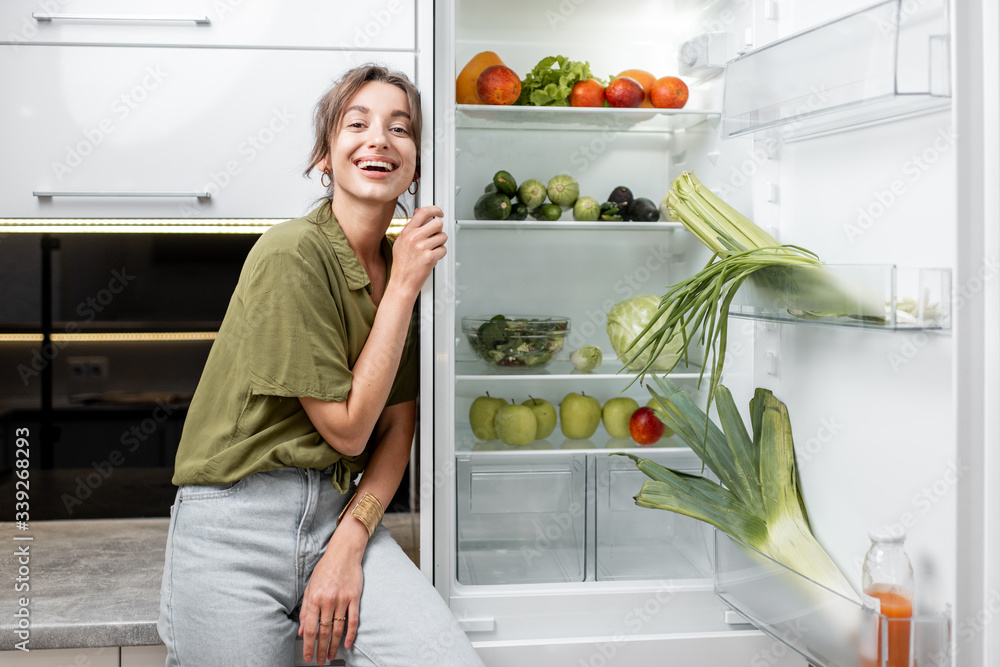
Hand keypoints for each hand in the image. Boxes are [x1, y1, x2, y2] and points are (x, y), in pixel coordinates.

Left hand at [297, 522, 366, 663]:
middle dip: (320, 649)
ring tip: (331, 656)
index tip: (308, 657)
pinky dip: (350, 634)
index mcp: (315, 598)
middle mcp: (328, 601)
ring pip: (338, 629)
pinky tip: (347, 644)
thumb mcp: (310, 587)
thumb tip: (301, 629)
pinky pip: (353, 620)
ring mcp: (343, 600)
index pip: (310, 628)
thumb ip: (305, 610)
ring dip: (334, 645)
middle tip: (320, 661)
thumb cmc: (325, 569)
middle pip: (324, 632)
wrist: (344, 553)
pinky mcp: (354, 598)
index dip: (308, 646)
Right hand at [389, 205, 446, 297]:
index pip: (423, 212)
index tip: (439, 212)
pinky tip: (431, 258)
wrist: (402, 282)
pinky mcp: (430, 257)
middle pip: (437, 223)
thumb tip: (418, 212)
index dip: (435, 209)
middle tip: (434, 237)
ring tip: (431, 250)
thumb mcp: (401, 242)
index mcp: (407, 232)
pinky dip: (440, 254)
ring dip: (440, 243)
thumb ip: (411, 227)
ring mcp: (422, 247)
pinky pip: (443, 249)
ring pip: (443, 237)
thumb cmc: (402, 264)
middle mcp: (414, 237)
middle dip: (439, 230)